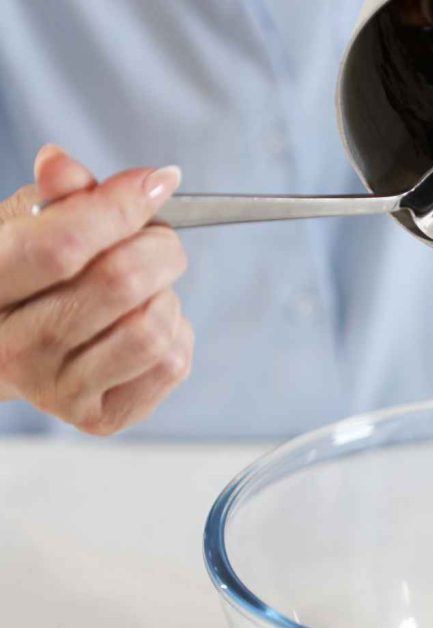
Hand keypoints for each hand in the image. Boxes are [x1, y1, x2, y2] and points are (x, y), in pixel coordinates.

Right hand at [0, 145, 192, 434]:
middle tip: (159, 242)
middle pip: (119, 282)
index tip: (156, 184)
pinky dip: (178, 334)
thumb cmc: (27, 276)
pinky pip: (171, 365)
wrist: (10, 347)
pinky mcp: (97, 418)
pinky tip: (149, 324)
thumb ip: (54, 196)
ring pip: (152, 328)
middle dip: (159, 248)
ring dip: (167, 297)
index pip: (61, 245)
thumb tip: (63, 165)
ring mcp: (54, 391)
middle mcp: (12, 348)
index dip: (120, 207)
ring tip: (146, 291)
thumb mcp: (27, 224)